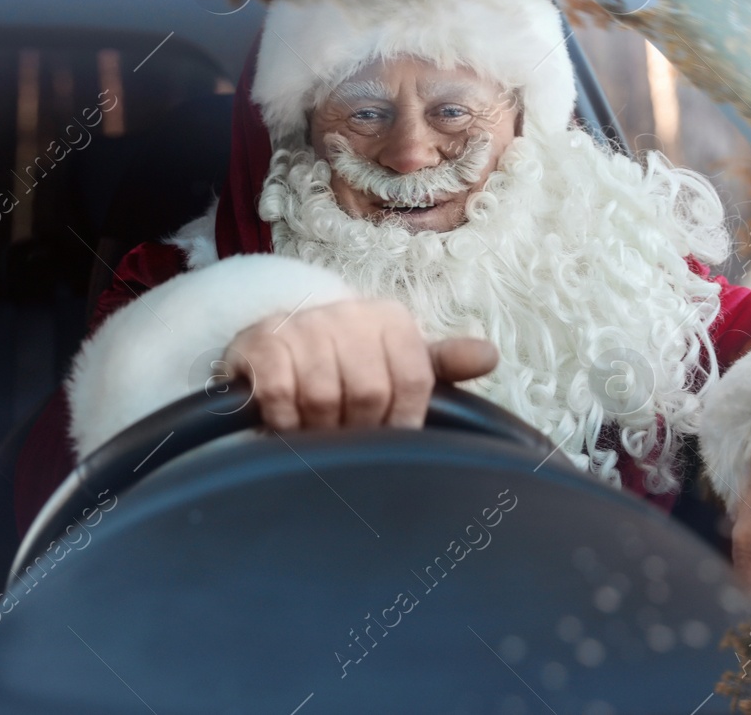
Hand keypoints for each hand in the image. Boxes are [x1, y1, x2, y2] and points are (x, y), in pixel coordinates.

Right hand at [225, 298, 497, 429]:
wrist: (274, 345)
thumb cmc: (345, 363)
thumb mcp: (395, 361)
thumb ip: (440, 365)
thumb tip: (489, 357)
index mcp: (389, 318)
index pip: (414, 380)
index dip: (403, 421)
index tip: (387, 434)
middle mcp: (348, 313)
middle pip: (370, 393)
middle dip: (357, 428)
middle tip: (345, 437)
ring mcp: (302, 325)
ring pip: (324, 397)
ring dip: (318, 429)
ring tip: (314, 431)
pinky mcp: (261, 342)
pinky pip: (281, 394)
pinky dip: (284, 421)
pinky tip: (285, 422)